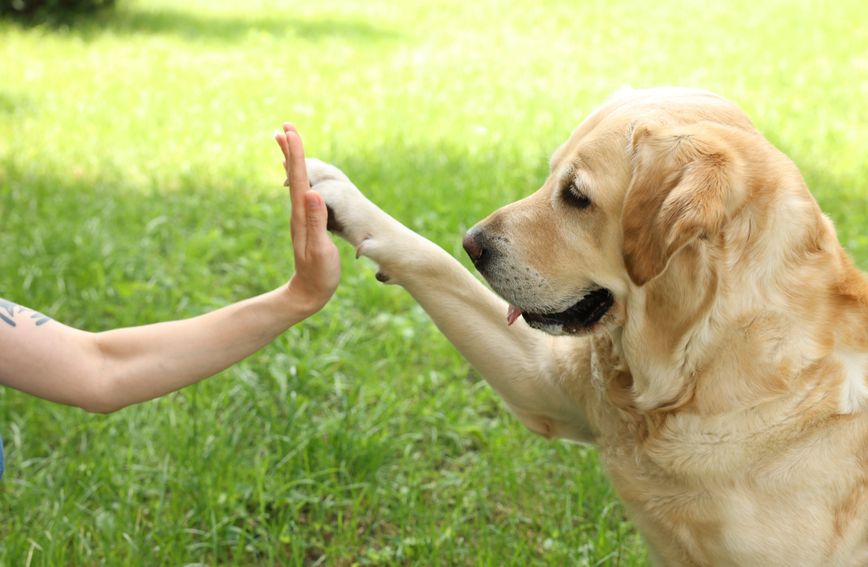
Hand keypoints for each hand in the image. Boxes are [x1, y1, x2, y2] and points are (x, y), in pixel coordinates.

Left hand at [275, 124, 340, 315]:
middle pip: (294, 175)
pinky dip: (299, 178)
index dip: (296, 154)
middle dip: (291, 150)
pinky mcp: (306, 224)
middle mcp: (298, 213)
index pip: (298, 179)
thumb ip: (317, 221)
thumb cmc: (319, 274)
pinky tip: (301, 177)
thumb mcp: (320, 249)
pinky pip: (302, 194)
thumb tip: (311, 192)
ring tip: (288, 142)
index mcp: (302, 215)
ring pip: (296, 182)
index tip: (291, 132)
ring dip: (293, 161)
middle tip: (285, 127)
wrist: (308, 293)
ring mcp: (301, 218)